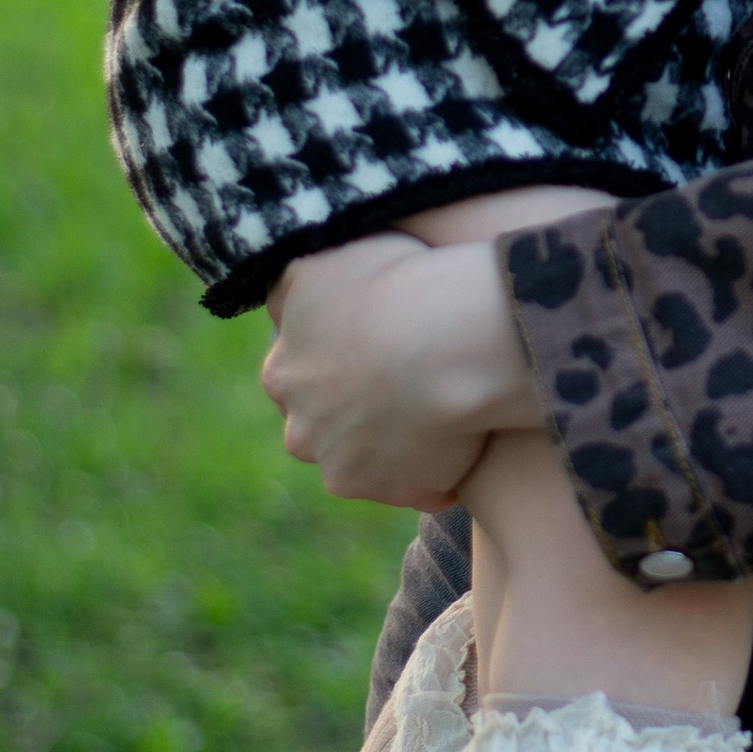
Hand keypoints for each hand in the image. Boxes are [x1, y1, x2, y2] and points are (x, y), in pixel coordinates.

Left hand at [261, 230, 545, 509]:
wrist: (451, 337)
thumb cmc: (396, 281)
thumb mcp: (324, 261)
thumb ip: (298, 287)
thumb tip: (284, 297)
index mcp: (283, 371)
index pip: (299, 375)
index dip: (340, 359)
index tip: (378, 346)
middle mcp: (302, 428)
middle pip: (326, 427)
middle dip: (357, 412)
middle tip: (408, 382)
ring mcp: (345, 466)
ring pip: (368, 460)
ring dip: (397, 446)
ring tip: (446, 415)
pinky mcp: (393, 490)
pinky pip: (419, 487)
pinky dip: (439, 473)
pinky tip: (469, 441)